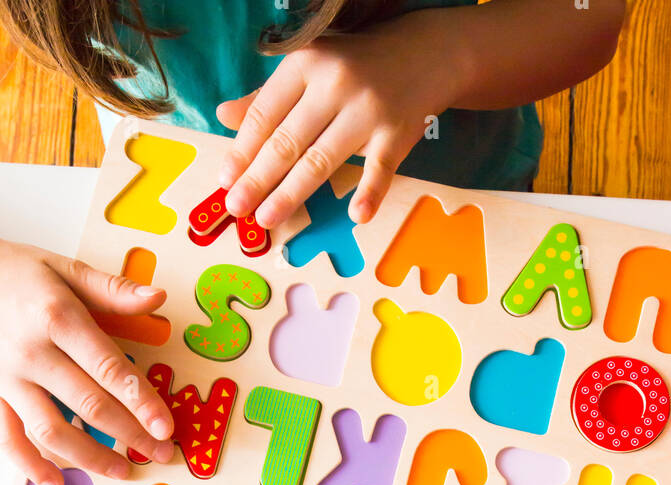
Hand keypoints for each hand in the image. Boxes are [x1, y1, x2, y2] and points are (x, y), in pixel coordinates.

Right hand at [0, 241, 174, 484]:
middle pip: (89, 405)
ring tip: (123, 469)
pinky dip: (30, 465)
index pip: (108, 368)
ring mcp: (7, 378)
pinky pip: (8, 437)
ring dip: (91, 457)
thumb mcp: (63, 268)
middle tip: (160, 453)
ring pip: (52, 430)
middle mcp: (32, 352)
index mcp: (57, 317)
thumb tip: (156, 298)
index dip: (141, 402)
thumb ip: (111, 290)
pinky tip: (56, 482)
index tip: (166, 428)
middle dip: (130, 434)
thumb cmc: (15, 274)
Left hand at [216, 9, 461, 227]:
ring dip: (291, 194)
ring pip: (321, 160)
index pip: (265, 115)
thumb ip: (268, 97)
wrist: (422, 53)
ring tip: (267, 219)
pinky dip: (369, 193)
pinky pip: (379, 169)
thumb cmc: (354, 67)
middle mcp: (334, 84)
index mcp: (305, 65)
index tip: (224, 180)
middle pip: (287, 142)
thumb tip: (224, 117)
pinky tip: (356, 215)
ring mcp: (367, 110)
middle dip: (258, 179)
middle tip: (236, 208)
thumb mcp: (309, 70)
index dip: (242, 150)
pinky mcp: (397, 132)